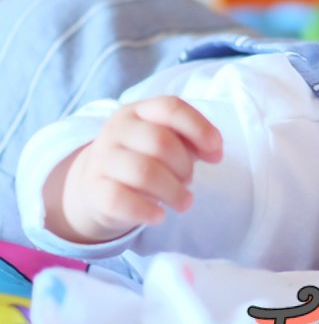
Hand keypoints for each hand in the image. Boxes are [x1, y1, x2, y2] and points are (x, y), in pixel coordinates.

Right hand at [47, 96, 222, 243]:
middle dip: (185, 165)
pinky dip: (147, 211)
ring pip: (144, 172)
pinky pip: (121, 200)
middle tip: (190, 180)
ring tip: (184, 201)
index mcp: (138, 111)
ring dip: (174, 191)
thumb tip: (215, 152)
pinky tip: (160, 215)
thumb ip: (194, 141)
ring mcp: (102, 159)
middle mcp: (117, 130)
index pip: (171, 108)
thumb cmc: (143, 158)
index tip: (217, 150)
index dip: (199, 127)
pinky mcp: (95, 190)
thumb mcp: (167, 142)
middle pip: (161, 142)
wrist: (95, 185)